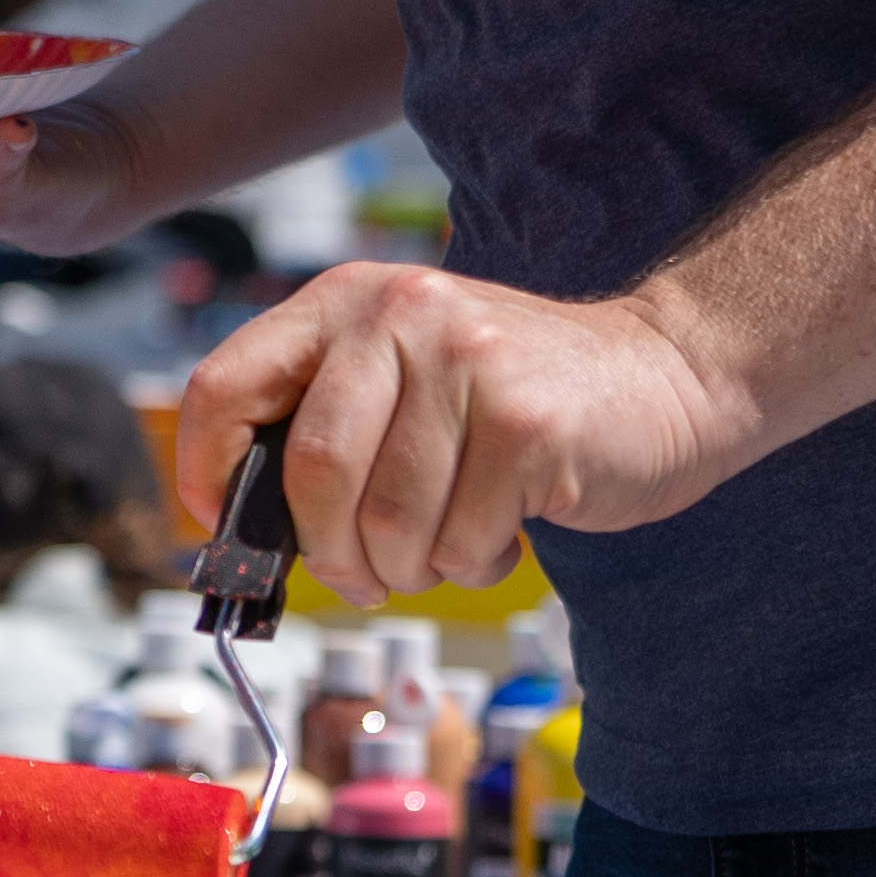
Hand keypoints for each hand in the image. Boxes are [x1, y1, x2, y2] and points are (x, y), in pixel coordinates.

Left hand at [166, 260, 766, 602]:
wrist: (670, 374)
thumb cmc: (515, 401)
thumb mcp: (404, 376)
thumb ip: (326, 424)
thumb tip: (236, 526)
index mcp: (346, 301)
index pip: (223, 386)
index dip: (205, 472)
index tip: (224, 526)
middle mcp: (399, 315)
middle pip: (311, 474)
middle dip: (331, 552)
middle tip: (364, 575)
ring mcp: (468, 362)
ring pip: (386, 522)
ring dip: (410, 567)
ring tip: (447, 545)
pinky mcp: (529, 424)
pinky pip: (460, 540)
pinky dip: (474, 562)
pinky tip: (505, 528)